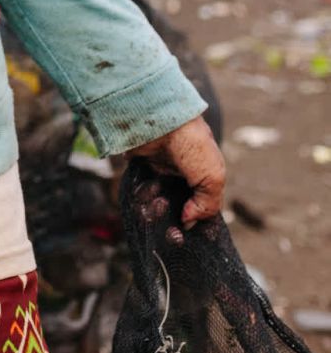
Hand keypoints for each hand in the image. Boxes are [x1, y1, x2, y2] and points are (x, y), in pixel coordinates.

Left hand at [127, 115, 225, 231]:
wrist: (159, 119)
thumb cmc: (192, 144)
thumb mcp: (213, 177)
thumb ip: (207, 205)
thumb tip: (187, 222)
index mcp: (202, 173)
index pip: (200, 204)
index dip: (195, 219)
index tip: (186, 233)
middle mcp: (181, 172)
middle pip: (176, 205)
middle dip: (172, 218)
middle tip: (169, 231)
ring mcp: (159, 169)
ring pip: (157, 201)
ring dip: (155, 210)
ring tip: (155, 214)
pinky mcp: (140, 166)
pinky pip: (139, 190)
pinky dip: (140, 199)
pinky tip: (142, 207)